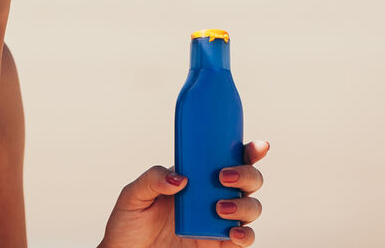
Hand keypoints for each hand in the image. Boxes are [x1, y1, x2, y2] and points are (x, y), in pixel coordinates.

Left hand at [99, 140, 268, 247]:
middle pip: (247, 182)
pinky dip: (245, 235)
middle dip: (246, 175)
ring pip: (251, 208)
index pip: (225, 159)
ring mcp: (216, 221)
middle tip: (224, 177)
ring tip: (219, 208)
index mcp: (194, 178)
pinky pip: (242, 239)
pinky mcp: (216, 245)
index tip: (256, 146)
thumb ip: (152, 180)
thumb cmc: (129, 224)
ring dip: (244, 205)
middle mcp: (211, 197)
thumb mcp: (133, 195)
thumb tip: (181, 178)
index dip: (247, 152)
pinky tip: (233, 232)